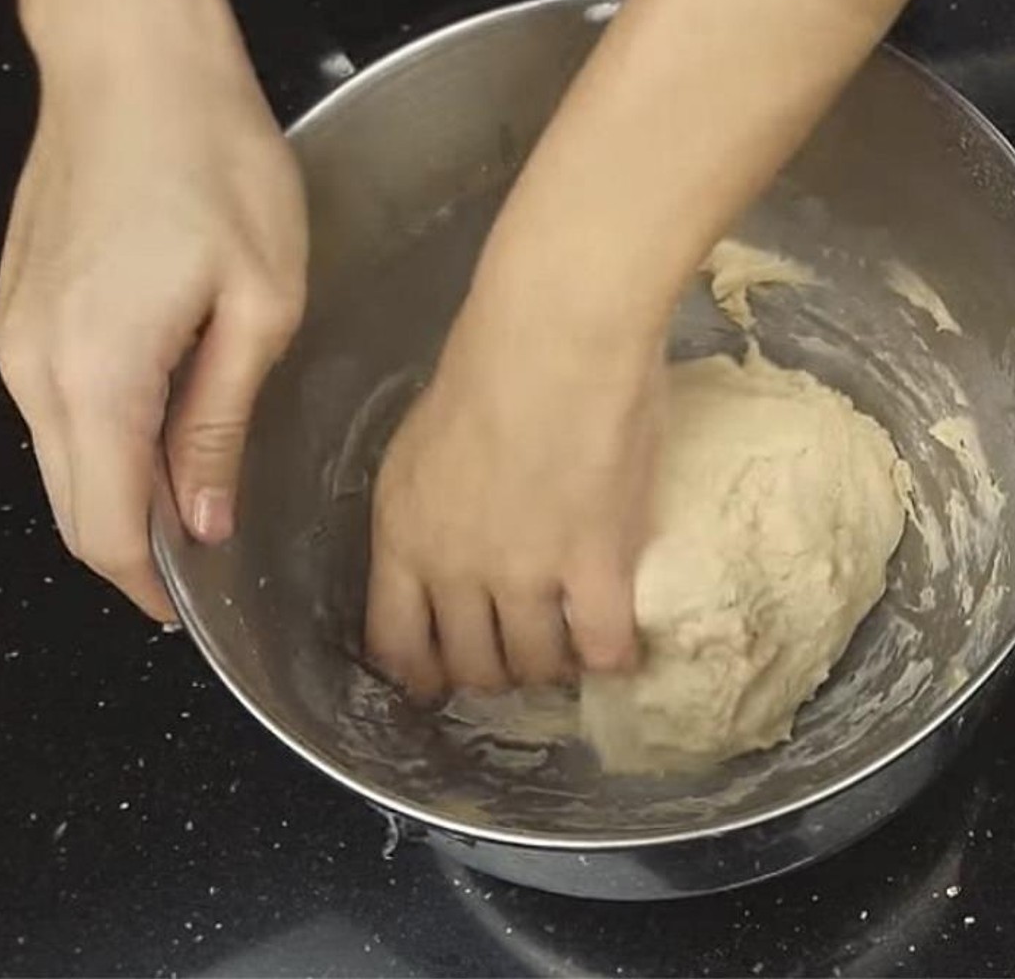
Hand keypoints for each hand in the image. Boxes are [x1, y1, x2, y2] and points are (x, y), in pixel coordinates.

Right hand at [0, 21, 305, 620]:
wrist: (135, 58)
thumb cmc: (214, 161)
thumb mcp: (259, 304)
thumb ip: (219, 422)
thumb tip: (203, 519)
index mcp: (98, 374)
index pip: (105, 527)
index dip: (148, 583)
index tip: (193, 604)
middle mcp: (33, 366)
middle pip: (71, 504)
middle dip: (132, 548)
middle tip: (203, 557)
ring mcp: (12, 334)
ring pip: (59, 457)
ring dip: (117, 489)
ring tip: (196, 486)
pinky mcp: (15, 307)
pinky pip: (53, 405)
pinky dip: (99, 434)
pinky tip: (158, 418)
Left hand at [365, 288, 661, 695]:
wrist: (555, 336)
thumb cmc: (491, 360)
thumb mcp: (421, 441)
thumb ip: (429, 505)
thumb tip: (456, 532)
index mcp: (403, 534)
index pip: (395, 643)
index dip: (419, 674)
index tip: (437, 678)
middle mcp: (455, 568)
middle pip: (469, 665)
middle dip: (491, 672)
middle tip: (517, 656)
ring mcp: (525, 574)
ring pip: (534, 664)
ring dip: (551, 666)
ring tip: (569, 648)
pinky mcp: (595, 565)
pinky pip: (602, 647)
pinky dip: (611, 658)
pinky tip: (619, 649)